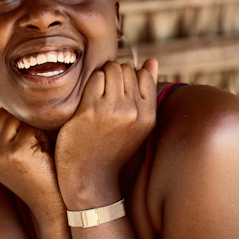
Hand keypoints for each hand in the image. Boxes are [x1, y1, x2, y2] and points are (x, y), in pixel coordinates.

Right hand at [0, 108, 64, 222]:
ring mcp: (0, 153)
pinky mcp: (16, 152)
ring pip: (17, 118)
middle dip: (25, 122)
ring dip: (35, 127)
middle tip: (40, 141)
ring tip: (43, 148)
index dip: (16, 121)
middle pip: (4, 115)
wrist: (51, 206)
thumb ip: (5, 137)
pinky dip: (43, 136)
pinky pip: (31, 127)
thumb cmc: (41, 178)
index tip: (32, 136)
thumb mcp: (17, 157)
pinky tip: (46, 154)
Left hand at [55, 59, 157, 205]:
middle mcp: (133, 111)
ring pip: (110, 69)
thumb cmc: (112, 147)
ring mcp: (112, 110)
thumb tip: (152, 61)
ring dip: (101, 75)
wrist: (90, 177)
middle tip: (104, 89)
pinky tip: (86, 99)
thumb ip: (146, 91)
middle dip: (114, 73)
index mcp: (148, 115)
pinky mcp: (90, 111)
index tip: (118, 88)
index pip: (144, 73)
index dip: (129, 75)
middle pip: (125, 68)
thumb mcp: (138, 124)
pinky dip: (89, 83)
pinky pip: (94, 78)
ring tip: (96, 93)